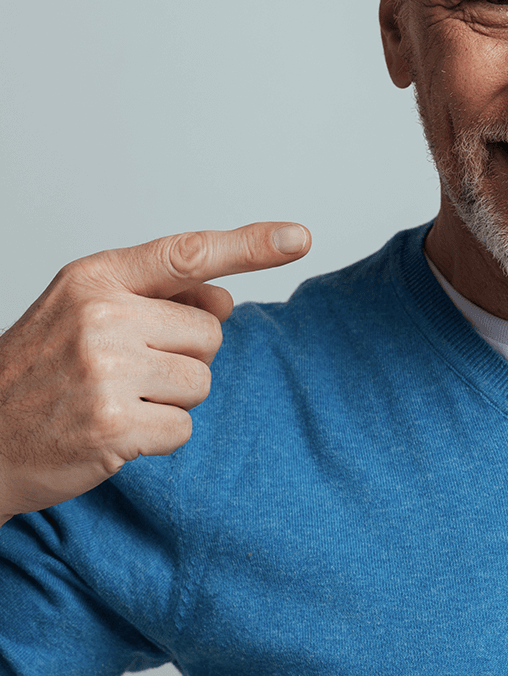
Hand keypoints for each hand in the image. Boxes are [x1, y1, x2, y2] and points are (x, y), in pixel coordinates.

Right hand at [0, 223, 309, 521]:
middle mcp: (101, 317)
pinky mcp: (113, 426)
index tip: (298, 237)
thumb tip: (226, 300)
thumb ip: (158, 296)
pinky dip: (157, 438)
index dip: (251, 245)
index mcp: (96, 278)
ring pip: (201, 382)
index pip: (189, 254)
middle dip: (182, 357)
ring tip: (114, 400)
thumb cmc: (41, 372)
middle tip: (123, 372)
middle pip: (209, 333)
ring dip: (169, 400)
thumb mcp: (86, 311)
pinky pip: (184, 428)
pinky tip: (112, 432)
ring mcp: (105, 371)